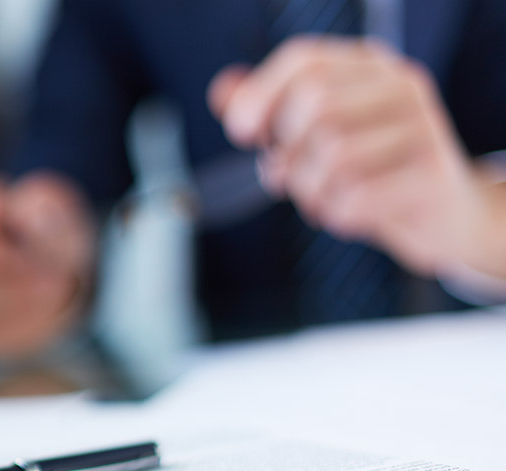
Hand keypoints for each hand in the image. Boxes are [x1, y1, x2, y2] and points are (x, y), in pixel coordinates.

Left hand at [209, 37, 495, 276]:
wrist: (441, 217)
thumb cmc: (367, 173)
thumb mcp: (311, 140)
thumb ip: (265, 113)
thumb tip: (223, 93)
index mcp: (367, 67)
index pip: (305, 60)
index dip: (260, 96)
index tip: (241, 133)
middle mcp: (400, 85)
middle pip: (315, 105)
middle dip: (286, 152)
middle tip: (283, 177)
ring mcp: (422, 127)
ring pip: (333, 154)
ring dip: (309, 190)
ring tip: (319, 199)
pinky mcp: (432, 174)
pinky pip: (357, 196)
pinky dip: (336, 215)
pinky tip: (348, 214)